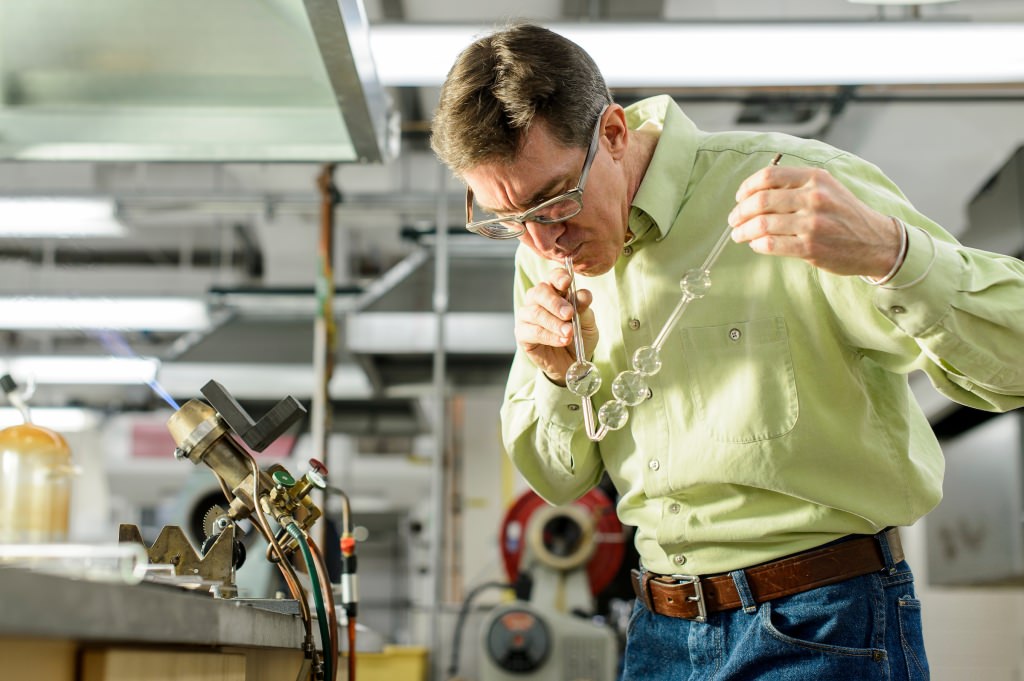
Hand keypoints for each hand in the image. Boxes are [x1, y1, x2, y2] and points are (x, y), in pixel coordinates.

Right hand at [514, 266, 598, 384]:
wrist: (572, 362)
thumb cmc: (579, 337)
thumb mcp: (588, 323)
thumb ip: (584, 309)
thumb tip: (583, 295)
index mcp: (556, 290)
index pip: (554, 277)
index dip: (559, 277)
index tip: (567, 282)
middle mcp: (538, 299)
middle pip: (540, 292)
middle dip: (555, 302)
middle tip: (569, 314)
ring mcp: (527, 315)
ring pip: (536, 312)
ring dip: (554, 323)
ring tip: (569, 333)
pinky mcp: (522, 333)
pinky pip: (533, 331)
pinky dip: (549, 336)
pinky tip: (562, 340)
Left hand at [728, 165, 901, 277]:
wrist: (876, 241)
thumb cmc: (844, 214)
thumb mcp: (826, 188)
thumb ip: (795, 185)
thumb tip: (754, 192)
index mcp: (815, 178)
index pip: (768, 176)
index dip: (747, 187)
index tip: (739, 197)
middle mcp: (814, 197)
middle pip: (760, 201)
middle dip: (739, 212)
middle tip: (733, 220)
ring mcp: (813, 223)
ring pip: (762, 224)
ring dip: (743, 231)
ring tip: (739, 235)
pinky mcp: (811, 247)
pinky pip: (771, 244)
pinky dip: (758, 244)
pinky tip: (757, 245)